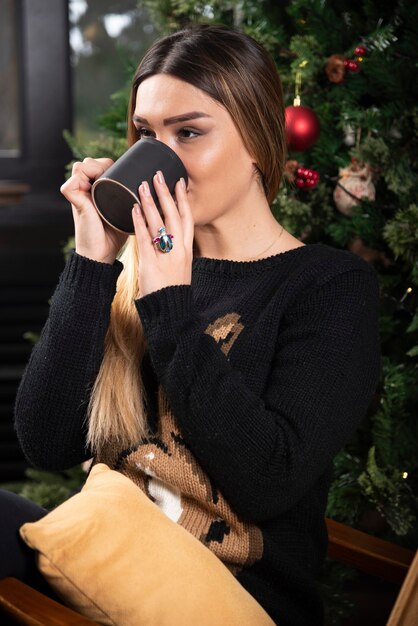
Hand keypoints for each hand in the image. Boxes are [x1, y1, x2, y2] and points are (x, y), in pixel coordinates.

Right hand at [60, 157, 127, 263]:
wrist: (104, 252)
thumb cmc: (116, 234)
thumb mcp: (127, 210)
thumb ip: (134, 198)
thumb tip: (158, 186)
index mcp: (96, 189)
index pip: (99, 164)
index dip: (110, 164)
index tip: (125, 174)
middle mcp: (85, 189)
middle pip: (89, 162)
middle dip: (103, 164)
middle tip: (116, 179)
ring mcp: (78, 194)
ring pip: (80, 167)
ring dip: (93, 169)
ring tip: (105, 183)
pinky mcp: (74, 202)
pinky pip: (70, 183)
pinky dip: (79, 181)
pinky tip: (92, 188)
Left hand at [132, 171, 193, 297]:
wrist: (170, 309)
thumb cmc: (172, 287)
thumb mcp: (179, 265)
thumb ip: (173, 248)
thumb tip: (166, 231)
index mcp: (188, 250)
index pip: (188, 219)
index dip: (183, 200)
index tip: (179, 182)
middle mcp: (179, 250)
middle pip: (174, 216)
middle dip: (166, 194)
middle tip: (158, 176)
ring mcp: (166, 256)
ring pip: (159, 224)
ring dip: (150, 203)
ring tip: (142, 186)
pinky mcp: (151, 264)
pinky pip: (144, 239)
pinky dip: (139, 223)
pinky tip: (133, 209)